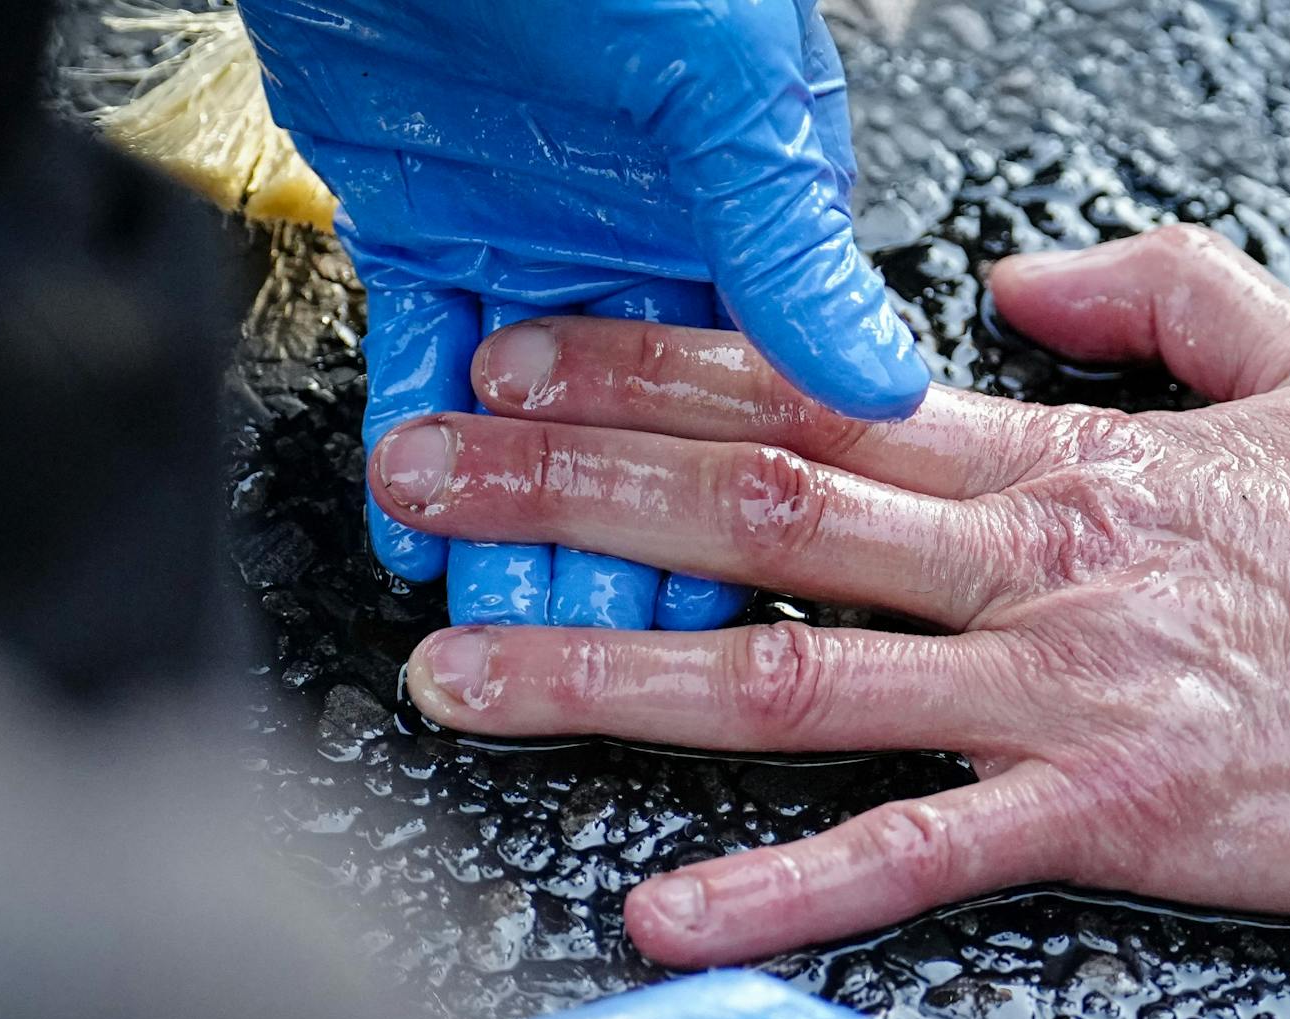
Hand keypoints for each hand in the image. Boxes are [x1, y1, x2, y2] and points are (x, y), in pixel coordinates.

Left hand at [237, 0, 924, 627]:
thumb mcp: (730, 82)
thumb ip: (788, 241)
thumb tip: (880, 379)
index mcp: (753, 209)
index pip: (757, 400)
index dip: (734, 516)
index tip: (716, 616)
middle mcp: (649, 236)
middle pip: (643, 437)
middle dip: (621, 555)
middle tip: (598, 665)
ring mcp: (535, 235)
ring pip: (526, 423)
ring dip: (513, 527)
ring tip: (497, 634)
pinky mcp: (425, 220)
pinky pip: (414, 353)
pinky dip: (409, 440)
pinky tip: (415, 529)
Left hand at [372, 226, 1289, 965]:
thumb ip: (1148, 297)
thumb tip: (1022, 291)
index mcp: (1062, 461)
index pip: (815, 393)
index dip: (654, 372)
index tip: (530, 357)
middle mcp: (1028, 566)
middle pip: (755, 511)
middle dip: (568, 491)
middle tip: (421, 481)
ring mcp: (1055, 690)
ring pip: (792, 675)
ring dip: (611, 677)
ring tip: (462, 680)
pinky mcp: (1111, 809)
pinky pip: (918, 852)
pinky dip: (789, 889)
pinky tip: (671, 914)